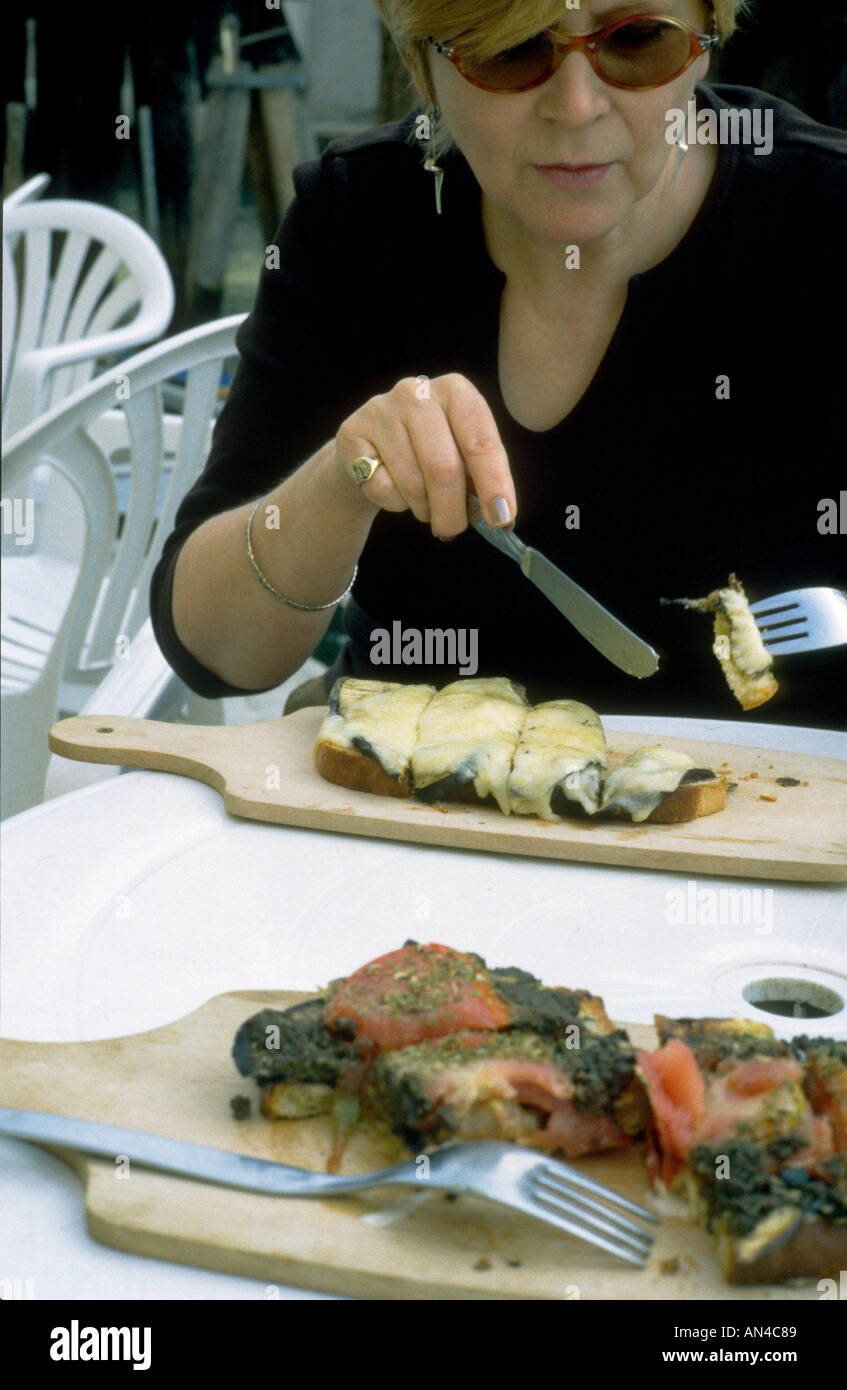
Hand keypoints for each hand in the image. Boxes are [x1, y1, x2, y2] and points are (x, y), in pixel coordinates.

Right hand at [333, 374, 515, 537]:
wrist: (370, 451)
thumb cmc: (427, 454)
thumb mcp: (461, 455)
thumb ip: (481, 477)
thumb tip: (500, 515)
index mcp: (456, 391)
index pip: (481, 442)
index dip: (494, 483)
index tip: (502, 518)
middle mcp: (418, 392)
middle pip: (444, 467)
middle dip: (452, 510)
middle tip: (453, 531)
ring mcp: (381, 409)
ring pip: (412, 483)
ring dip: (423, 508)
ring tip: (423, 504)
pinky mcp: (352, 432)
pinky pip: (381, 488)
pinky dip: (394, 503)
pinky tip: (392, 489)